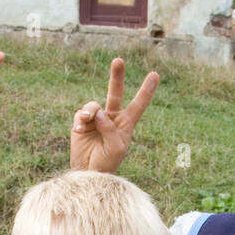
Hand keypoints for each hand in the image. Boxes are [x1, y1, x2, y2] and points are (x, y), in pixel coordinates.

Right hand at [70, 58, 158, 172]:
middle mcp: (112, 118)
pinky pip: (81, 114)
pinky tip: (80, 130)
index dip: (146, 91)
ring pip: (94, 105)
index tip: (155, 75)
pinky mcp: (81, 123)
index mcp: (126, 124)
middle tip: (118, 60)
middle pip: (116, 93)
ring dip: (90, 113)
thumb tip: (98, 112)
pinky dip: (80, 120)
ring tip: (86, 123)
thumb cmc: (107, 163)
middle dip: (117, 76)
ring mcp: (96, 119)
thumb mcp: (116, 147)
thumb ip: (111, 128)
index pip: (138, 105)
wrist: (88, 173)